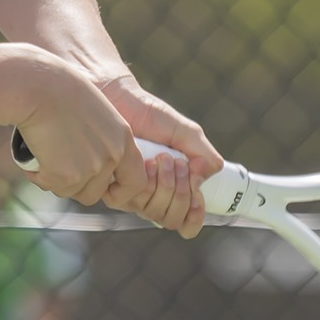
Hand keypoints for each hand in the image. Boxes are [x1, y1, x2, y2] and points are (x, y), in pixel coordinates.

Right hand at [13, 50, 149, 207]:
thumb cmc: (58, 90)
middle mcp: (111, 155)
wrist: (37, 87)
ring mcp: (90, 168)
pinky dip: (38, 175)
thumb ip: (101, 138)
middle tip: (58, 163)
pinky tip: (33, 155)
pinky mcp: (66, 176)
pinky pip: (50, 186)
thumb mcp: (94, 113)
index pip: (136, 181)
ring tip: (44, 153)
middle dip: (75, 184)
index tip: (106, 191)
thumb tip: (92, 164)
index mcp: (123, 138)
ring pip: (70, 191)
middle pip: (95, 192)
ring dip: (55, 179)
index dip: (120, 191)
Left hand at [98, 74, 222, 237]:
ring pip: (154, 213)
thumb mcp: (184, 132)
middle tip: (178, 164)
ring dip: (166, 185)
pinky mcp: (113, 186)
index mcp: (173, 186)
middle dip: (181, 193)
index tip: (198, 199)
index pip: (186, 222)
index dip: (194, 216)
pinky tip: (145, 163)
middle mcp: (151, 194)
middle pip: (171, 219)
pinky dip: (147, 183)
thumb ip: (202, 153)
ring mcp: (132, 193)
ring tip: (162, 158)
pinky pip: (133, 201)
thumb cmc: (150, 114)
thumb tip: (206, 176)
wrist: (119, 98)